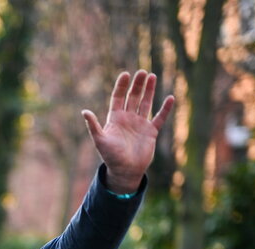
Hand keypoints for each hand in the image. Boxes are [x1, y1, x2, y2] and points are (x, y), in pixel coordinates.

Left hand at [82, 70, 174, 193]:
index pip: (118, 98)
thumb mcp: (100, 140)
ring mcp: (140, 124)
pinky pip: (159, 117)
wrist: (125, 171)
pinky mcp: (151, 132)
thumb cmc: (111, 157)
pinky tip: (170, 98)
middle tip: (142, 72)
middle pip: (133, 97)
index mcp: (115, 119)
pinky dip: (165, 109)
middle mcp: (128, 119)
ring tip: (152, 76)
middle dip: (137, 85)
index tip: (125, 74)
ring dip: (149, 90)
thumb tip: (84, 111)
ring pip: (145, 103)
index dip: (121, 86)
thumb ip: (93, 126)